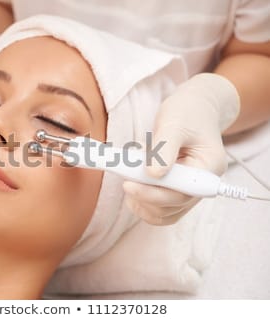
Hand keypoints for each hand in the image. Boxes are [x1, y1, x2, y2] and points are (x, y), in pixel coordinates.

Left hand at [124, 73, 239, 224]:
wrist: (194, 109)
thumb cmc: (187, 113)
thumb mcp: (174, 123)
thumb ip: (164, 149)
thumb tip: (152, 175)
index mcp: (209, 167)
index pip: (181, 193)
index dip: (153, 193)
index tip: (128, 185)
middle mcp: (202, 184)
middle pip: (171, 206)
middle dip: (144, 195)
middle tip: (124, 176)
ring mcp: (189, 191)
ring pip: (163, 213)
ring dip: (141, 201)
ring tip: (128, 177)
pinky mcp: (176, 191)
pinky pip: (160, 210)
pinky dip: (142, 203)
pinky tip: (132, 186)